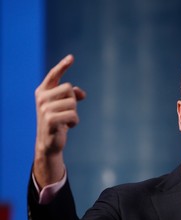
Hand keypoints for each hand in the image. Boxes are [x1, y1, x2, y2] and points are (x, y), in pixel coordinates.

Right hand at [33, 55, 85, 187]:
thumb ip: (72, 96)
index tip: (72, 57)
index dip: (62, 66)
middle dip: (73, 101)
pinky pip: (73, 115)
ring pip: (72, 102)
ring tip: (66, 121)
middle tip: (66, 113)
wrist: (49, 142)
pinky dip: (74, 122)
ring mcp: (44, 108)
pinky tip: (67, 126)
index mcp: (43, 92)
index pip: (53, 75)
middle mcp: (41, 98)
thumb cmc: (58, 122)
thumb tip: (81, 93)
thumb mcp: (64, 107)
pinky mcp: (50, 119)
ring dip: (74, 114)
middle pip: (68, 88)